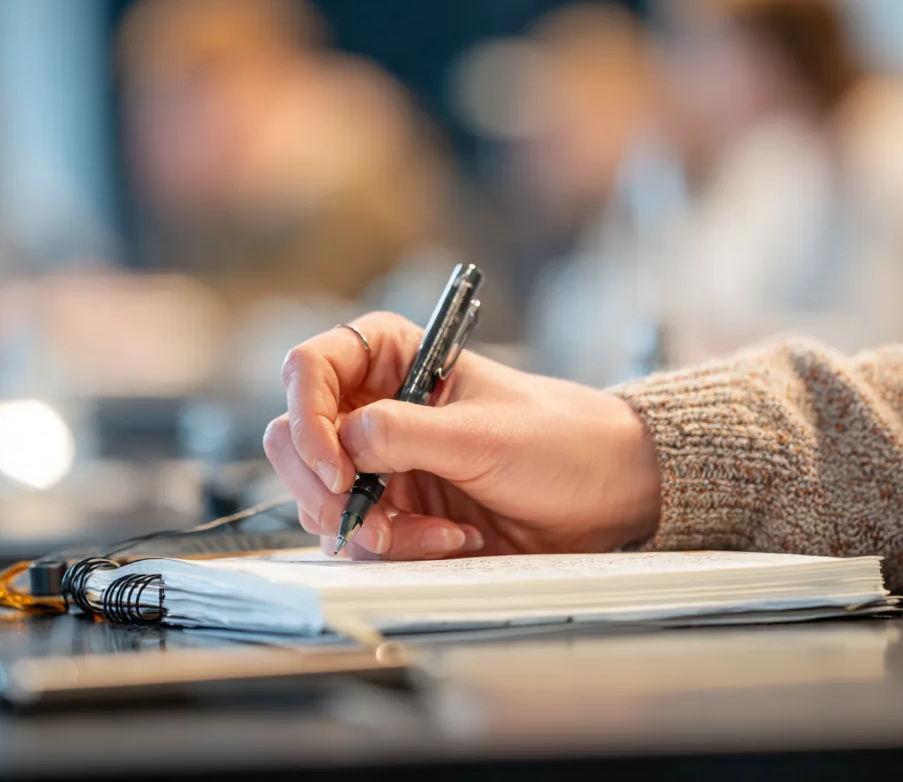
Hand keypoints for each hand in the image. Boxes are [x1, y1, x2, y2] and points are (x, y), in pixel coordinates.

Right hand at [263, 312, 661, 559]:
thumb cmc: (561, 440)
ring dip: (367, 526)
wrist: (607, 493)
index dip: (306, 416)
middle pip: (295, 437)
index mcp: (393, 355)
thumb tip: (343, 442)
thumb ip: (405, 433)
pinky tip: (448, 539)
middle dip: (325, 486)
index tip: (336, 467)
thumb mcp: (482, 434)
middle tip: (363, 515)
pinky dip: (395, 547)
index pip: (309, 368)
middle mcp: (376, 404)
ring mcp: (382, 460)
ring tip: (433, 531)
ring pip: (319, 495)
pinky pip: (358, 534)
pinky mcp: (396, 508)